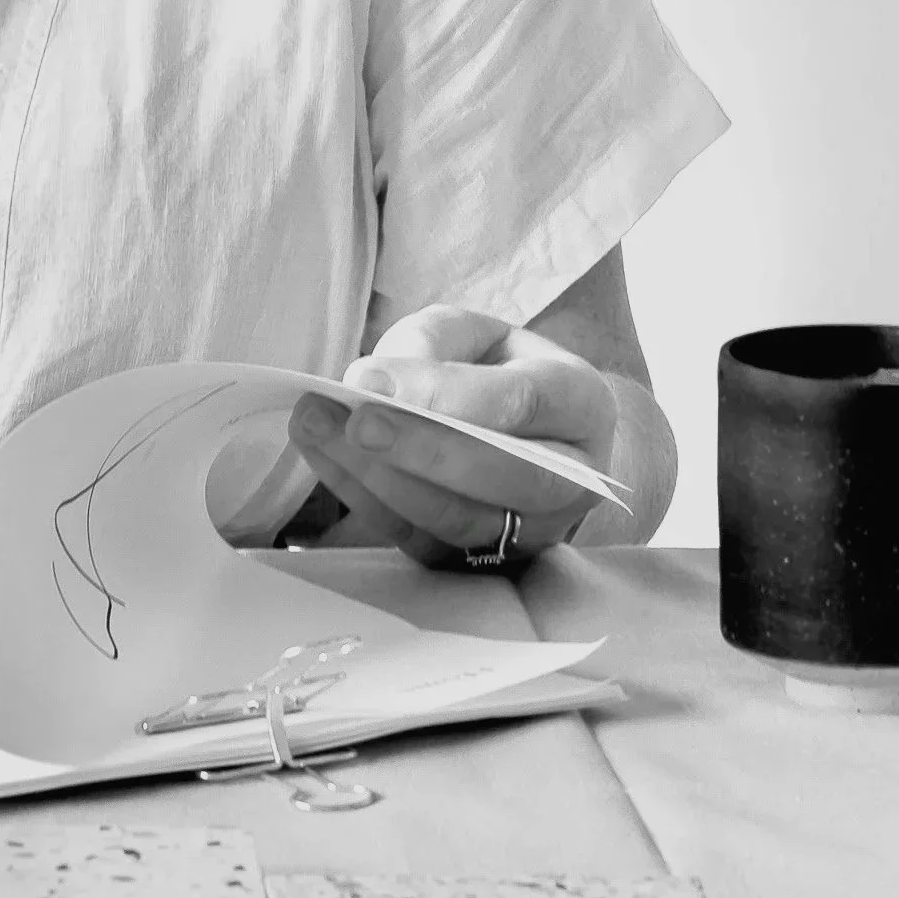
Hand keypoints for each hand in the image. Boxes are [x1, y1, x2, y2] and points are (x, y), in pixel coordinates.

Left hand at [290, 303, 620, 568]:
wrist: (529, 438)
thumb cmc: (497, 373)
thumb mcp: (476, 333)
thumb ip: (434, 342)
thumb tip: (378, 381)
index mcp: (582, 405)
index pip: (522, 402)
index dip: (445, 393)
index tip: (370, 377)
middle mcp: (573, 480)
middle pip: (504, 475)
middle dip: (420, 449)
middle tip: (354, 419)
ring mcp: (532, 533)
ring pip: (460, 520)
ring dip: (378, 478)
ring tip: (316, 426)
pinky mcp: (482, 564)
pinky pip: (422, 542)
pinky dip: (366, 501)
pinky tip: (325, 457)